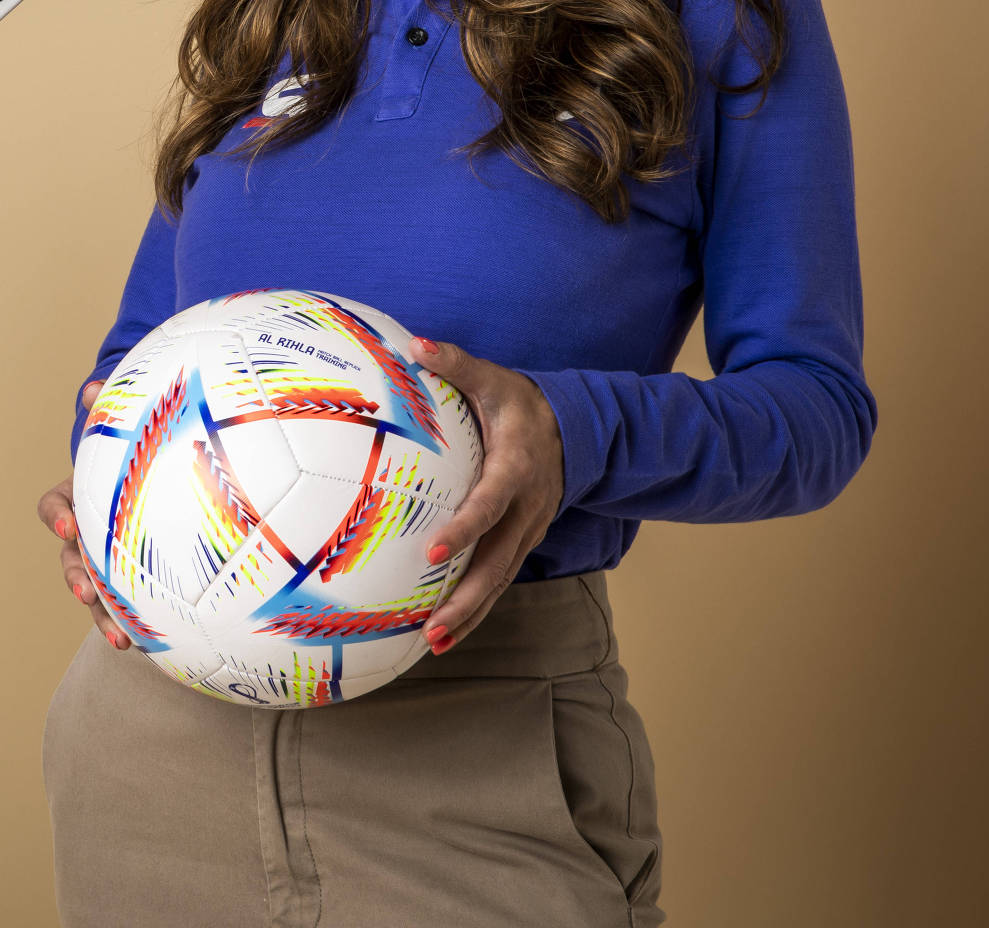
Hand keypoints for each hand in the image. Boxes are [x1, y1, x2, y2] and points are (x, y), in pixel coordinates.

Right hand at [36, 379, 132, 650]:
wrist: (157, 479)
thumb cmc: (138, 451)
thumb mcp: (126, 430)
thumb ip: (112, 408)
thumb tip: (95, 386)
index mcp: (81, 499)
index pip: (55, 507)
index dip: (57, 517)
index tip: (68, 525)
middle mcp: (88, 535)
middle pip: (70, 560)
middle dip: (75, 579)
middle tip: (86, 593)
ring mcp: (109, 562)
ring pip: (98, 594)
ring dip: (104, 618)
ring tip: (121, 641)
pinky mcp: (136, 583)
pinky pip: (135, 607)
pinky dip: (143, 626)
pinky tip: (165, 645)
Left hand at [414, 337, 565, 655]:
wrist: (573, 429)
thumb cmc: (519, 403)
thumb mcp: (493, 379)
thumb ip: (455, 364)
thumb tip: (414, 344)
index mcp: (516, 469)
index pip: (490, 505)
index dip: (465, 530)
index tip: (434, 553)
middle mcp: (527, 509)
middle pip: (498, 562)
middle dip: (467, 598)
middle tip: (433, 627)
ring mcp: (529, 530)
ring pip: (501, 579)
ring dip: (471, 614)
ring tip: (434, 643)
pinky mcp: (523, 541)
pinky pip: (500, 578)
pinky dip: (477, 608)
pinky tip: (446, 633)